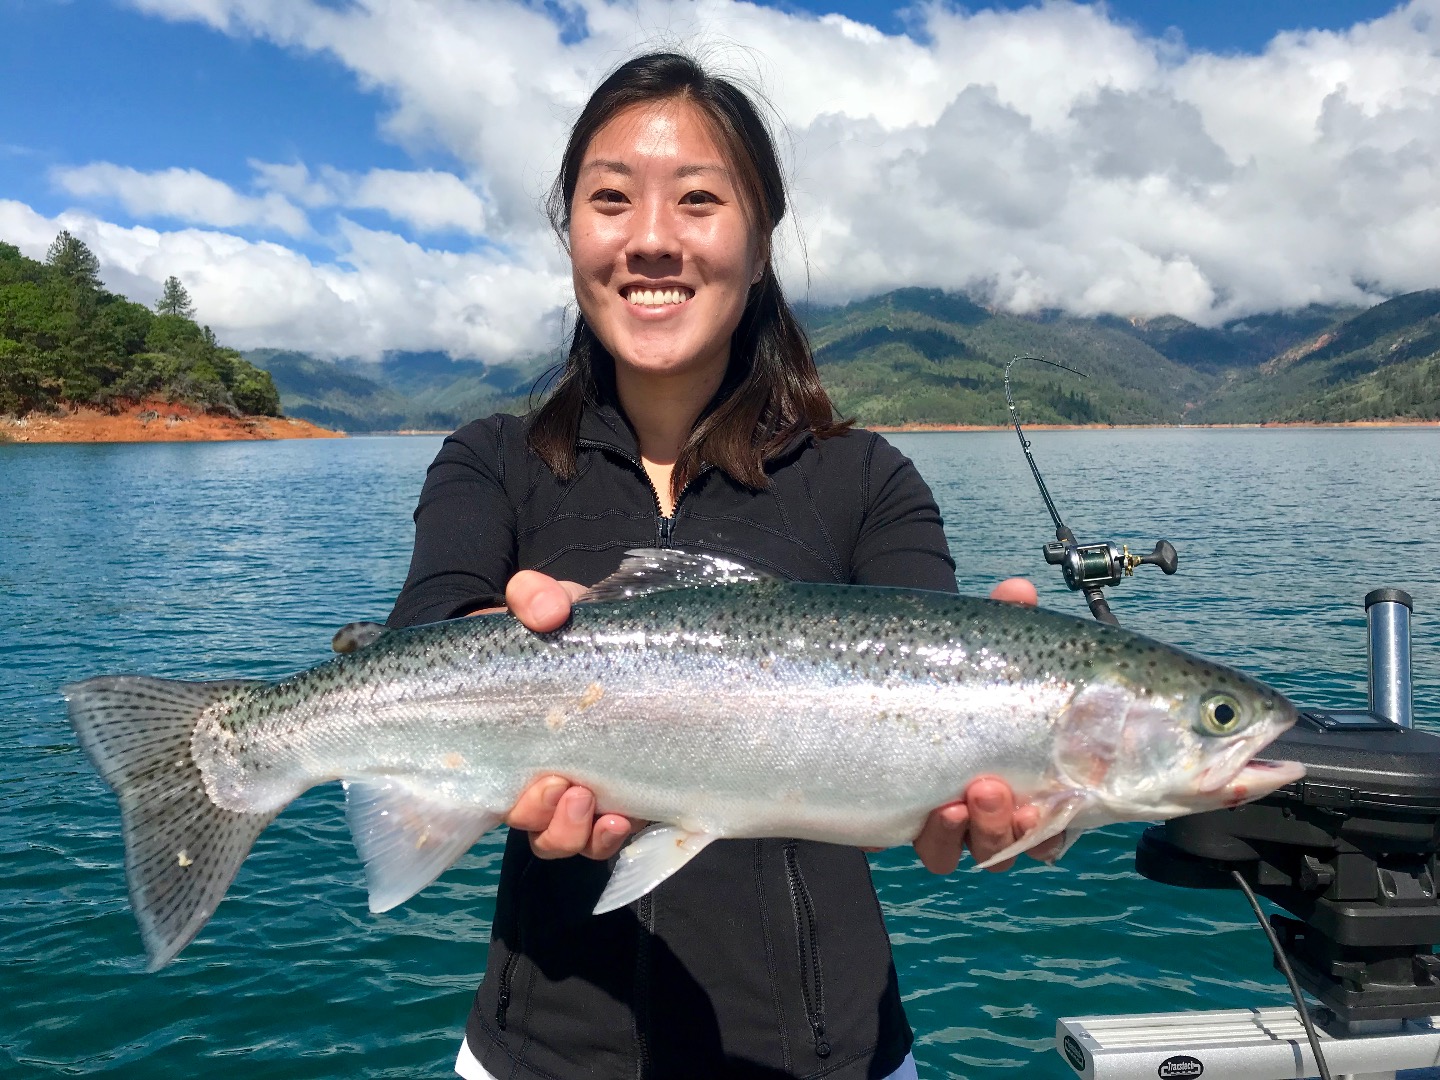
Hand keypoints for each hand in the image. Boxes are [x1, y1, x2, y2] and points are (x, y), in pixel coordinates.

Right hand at [489, 572, 641, 858]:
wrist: (591, 637)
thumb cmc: (558, 628)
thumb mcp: (543, 604)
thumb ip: (534, 597)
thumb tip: (547, 613)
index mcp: (514, 740)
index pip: (495, 793)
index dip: (518, 803)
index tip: (542, 781)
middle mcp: (540, 774)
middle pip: (534, 827)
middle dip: (548, 821)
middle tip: (567, 789)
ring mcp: (581, 789)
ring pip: (566, 841)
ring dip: (577, 833)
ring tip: (599, 806)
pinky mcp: (622, 794)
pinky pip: (607, 836)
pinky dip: (611, 836)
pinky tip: (624, 819)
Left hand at [913, 576, 1054, 873]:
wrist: (868, 681)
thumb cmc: (942, 666)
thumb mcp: (975, 642)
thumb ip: (1003, 620)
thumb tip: (1018, 590)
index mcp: (1026, 765)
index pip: (1063, 809)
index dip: (1069, 816)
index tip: (1068, 799)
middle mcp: (993, 800)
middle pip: (1022, 838)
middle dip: (1018, 824)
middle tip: (997, 789)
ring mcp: (951, 816)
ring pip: (982, 850)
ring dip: (985, 831)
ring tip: (971, 796)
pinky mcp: (907, 822)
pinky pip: (934, 851)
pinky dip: (940, 838)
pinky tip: (937, 811)